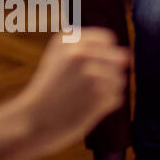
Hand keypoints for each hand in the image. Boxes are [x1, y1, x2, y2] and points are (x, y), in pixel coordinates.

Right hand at [11, 28, 129, 158]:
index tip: (87, 68)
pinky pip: (117, 98)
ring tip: (82, 98)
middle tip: (84, 86)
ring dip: (107, 91)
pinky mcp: (99, 95)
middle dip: (108, 73)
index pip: (108, 39)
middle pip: (118, 59)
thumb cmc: (48, 90)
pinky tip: (84, 108)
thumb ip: (89, 50)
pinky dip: (104, 106)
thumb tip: (127, 55)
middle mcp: (80, 52)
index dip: (104, 54)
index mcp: (67, 39)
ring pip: (119, 80)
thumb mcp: (58, 58)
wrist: (32, 120)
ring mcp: (91, 73)